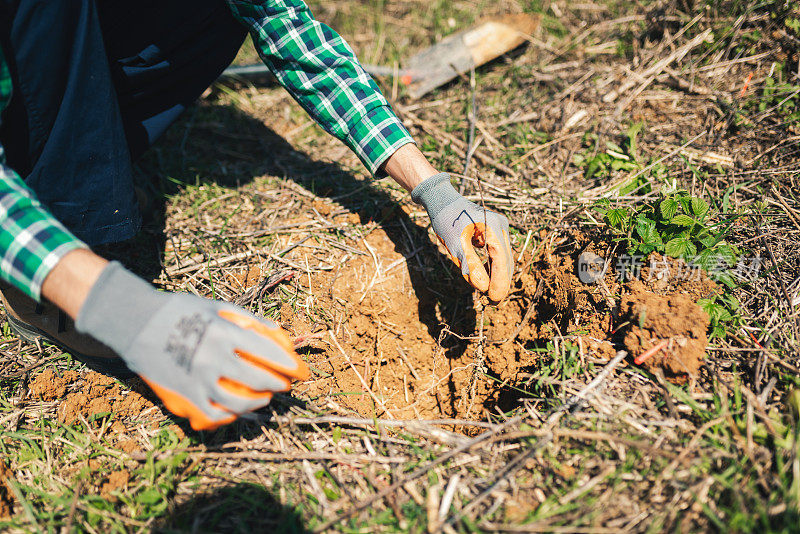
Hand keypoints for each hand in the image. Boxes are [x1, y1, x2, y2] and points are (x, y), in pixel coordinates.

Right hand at [75, 262, 308, 429]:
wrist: (133, 324)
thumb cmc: (179, 311)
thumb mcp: (215, 306)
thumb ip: (248, 319)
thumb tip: (278, 331)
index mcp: (223, 333)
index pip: (268, 353)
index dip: (290, 365)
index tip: (301, 371)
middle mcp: (212, 359)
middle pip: (258, 380)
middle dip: (279, 385)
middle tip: (286, 384)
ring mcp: (197, 381)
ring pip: (239, 403)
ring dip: (258, 402)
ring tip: (266, 397)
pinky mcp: (183, 397)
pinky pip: (212, 415)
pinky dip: (230, 416)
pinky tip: (238, 410)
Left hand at [412, 173, 512, 300]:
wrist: (442, 200)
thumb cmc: (446, 220)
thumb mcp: (454, 244)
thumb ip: (469, 265)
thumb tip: (483, 287)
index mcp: (492, 226)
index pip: (501, 259)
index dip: (500, 281)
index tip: (495, 299)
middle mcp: (501, 226)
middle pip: (506, 260)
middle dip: (500, 281)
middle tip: (492, 302)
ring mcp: (500, 228)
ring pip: (503, 258)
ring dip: (497, 275)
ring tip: (489, 293)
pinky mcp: (495, 231)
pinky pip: (497, 253)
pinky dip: (492, 266)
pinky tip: (486, 278)